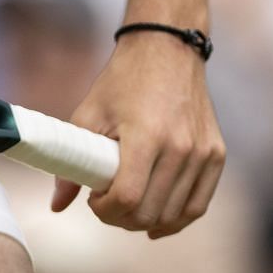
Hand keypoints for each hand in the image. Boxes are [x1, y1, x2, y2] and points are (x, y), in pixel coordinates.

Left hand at [51, 30, 223, 237]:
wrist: (167, 48)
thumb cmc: (123, 80)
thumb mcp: (89, 113)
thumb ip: (72, 161)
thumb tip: (57, 205)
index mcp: (146, 135)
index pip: (127, 197)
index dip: (105, 210)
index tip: (94, 199)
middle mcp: (180, 147)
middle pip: (150, 212)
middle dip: (122, 218)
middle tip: (108, 204)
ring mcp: (202, 152)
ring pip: (174, 214)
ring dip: (147, 222)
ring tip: (128, 208)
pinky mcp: (216, 154)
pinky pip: (198, 204)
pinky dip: (177, 220)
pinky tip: (157, 223)